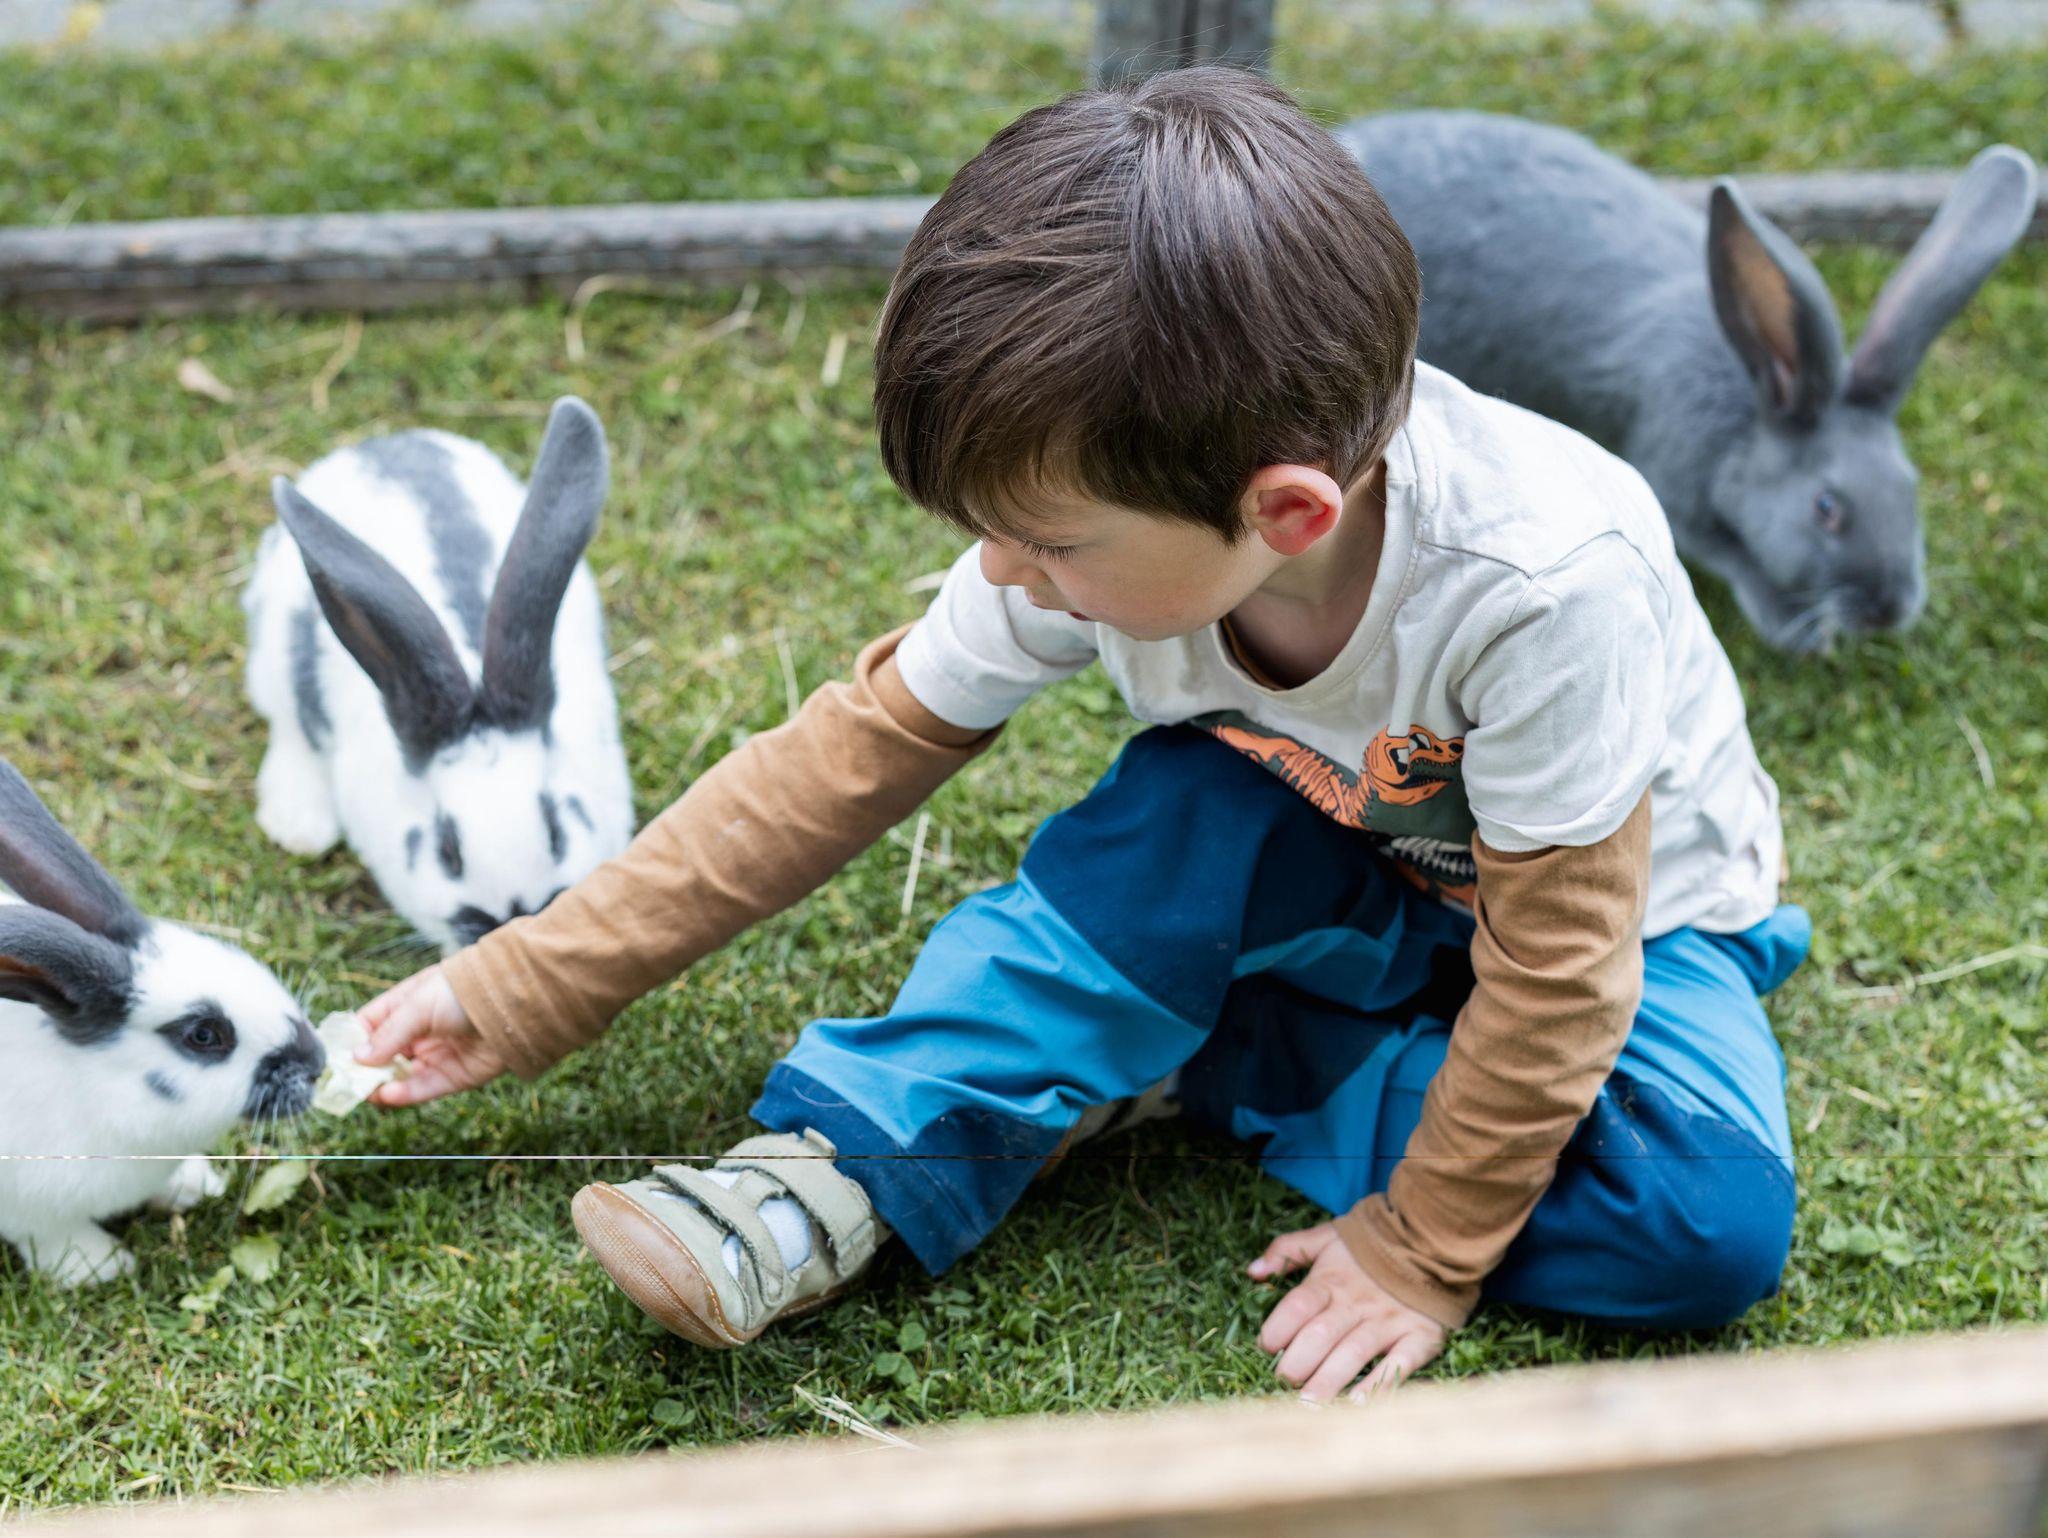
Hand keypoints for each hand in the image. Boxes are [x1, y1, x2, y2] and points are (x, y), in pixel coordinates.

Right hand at [356, 965, 505, 1106]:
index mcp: (407, 1006)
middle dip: (361, 1070)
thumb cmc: (463, 992)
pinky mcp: (454, 1076)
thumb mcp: (419, 1006)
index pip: (369, 1025)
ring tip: (363, 1092)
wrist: (514, 1002)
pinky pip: (422, 1089)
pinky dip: (403, 1095)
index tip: (331, 1058)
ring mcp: (436, 1055)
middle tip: (341, 1084)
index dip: (350, 1041)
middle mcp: (419, 1032)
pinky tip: (386, 1095)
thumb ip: (389, 1034)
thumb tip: (357, 1058)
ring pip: (400, 1077)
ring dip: (380, 1085)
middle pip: (382, 1057)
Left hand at [1250, 1223, 1446, 1400]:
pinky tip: (1360, 1404)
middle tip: (1283, 1383)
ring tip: (1308, 1405)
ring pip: (1353, 1353)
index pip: (1298, 1305)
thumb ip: (1287, 1251)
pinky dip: (1380, 1385)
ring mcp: (1388, 1322)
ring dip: (1329, 1380)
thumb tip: (1251, 1271)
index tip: (1264, 1347)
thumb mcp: (1325, 1238)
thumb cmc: (1367, 1248)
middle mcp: (1357, 1303)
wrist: (1428, 1242)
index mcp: (1330, 1280)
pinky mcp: (1418, 1337)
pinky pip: (1398, 1364)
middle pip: (1321, 1334)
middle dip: (1297, 1362)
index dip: (1277, 1328)